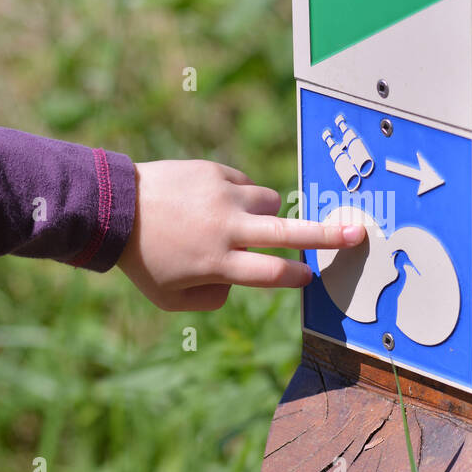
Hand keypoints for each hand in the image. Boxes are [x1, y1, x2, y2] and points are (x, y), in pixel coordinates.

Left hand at [117, 159, 365, 311]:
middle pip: (287, 234)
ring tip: (236, 221)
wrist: (114, 207)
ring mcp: (222, 196)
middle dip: (326, 236)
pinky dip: (239, 196)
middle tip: (357, 234)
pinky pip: (245, 184)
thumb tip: (240, 282)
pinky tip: (211, 204)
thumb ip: (212, 299)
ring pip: (270, 202)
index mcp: (218, 263)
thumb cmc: (143, 259)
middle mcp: (226, 228)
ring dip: (265, 215)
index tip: (311, 276)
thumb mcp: (170, 298)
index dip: (295, 277)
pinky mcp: (215, 171)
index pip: (271, 273)